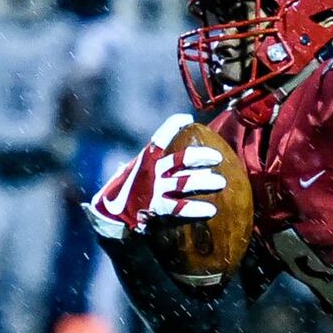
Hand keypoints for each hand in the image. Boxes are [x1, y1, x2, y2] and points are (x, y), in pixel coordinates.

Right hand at [85, 113, 225, 240]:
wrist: (111, 214)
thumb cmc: (126, 190)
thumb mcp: (135, 170)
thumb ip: (152, 163)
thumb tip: (171, 155)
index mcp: (145, 160)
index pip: (160, 138)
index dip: (173, 125)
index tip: (187, 118)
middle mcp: (151, 172)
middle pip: (182, 160)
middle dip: (202, 157)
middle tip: (217, 158)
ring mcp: (155, 189)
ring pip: (186, 183)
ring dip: (206, 182)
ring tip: (221, 182)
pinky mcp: (157, 208)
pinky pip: (181, 208)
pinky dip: (197, 209)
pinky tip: (211, 209)